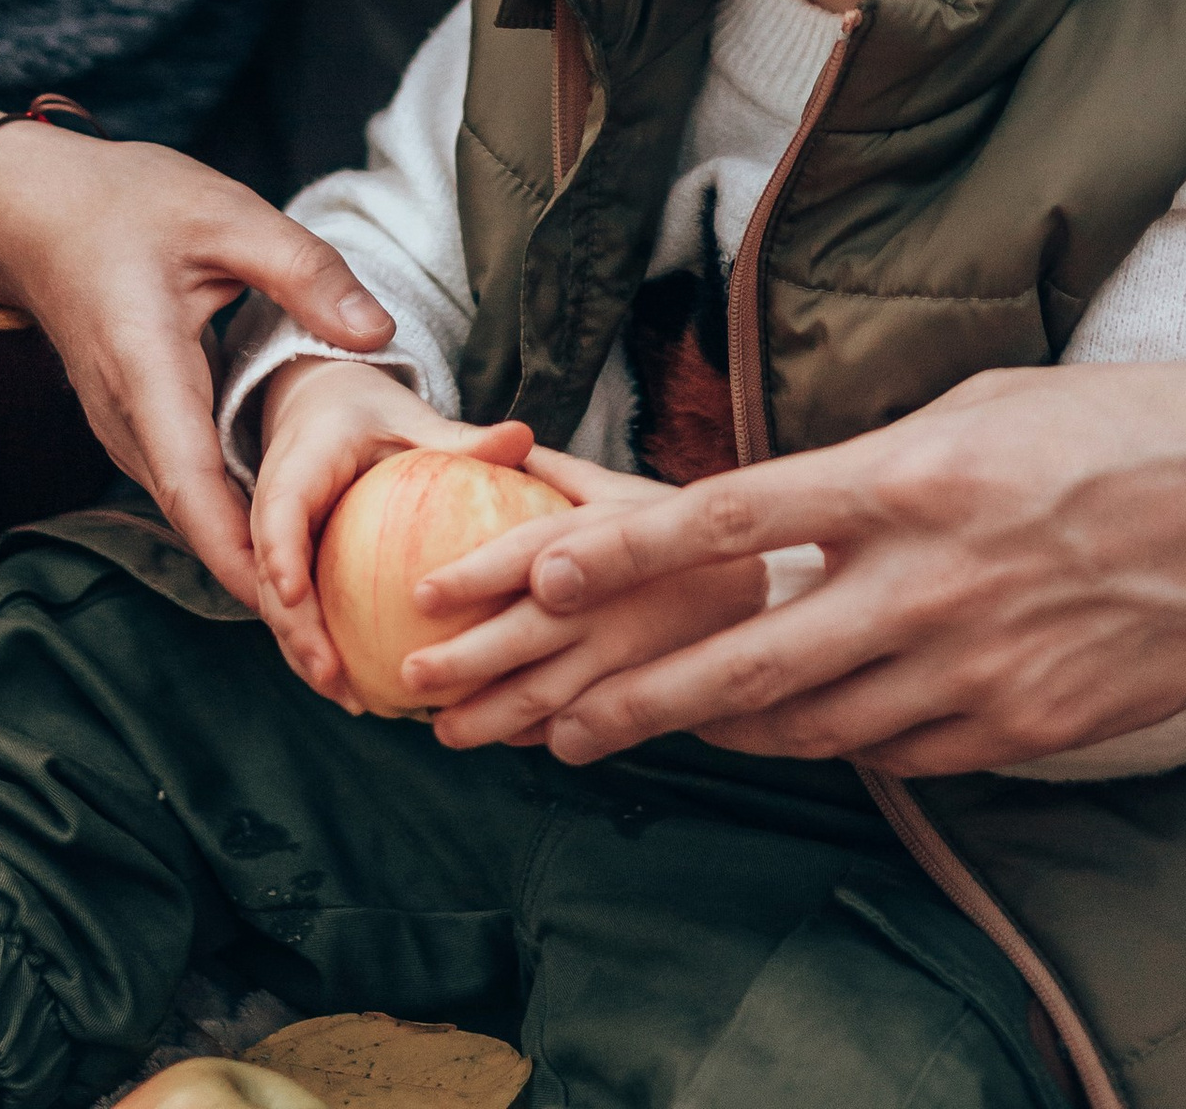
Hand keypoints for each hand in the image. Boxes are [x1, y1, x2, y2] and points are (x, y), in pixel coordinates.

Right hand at [0, 132, 396, 605]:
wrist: (29, 209)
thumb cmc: (124, 203)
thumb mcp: (225, 215)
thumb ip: (304, 272)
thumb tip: (381, 332)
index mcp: (149, 371)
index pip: (194, 489)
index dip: (245, 559)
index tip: (297, 617)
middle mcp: (129, 422)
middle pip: (199, 527)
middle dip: (266, 595)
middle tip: (339, 668)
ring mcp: (126, 432)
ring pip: (194, 518)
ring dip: (255, 571)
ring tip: (331, 630)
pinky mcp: (136, 429)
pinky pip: (189, 493)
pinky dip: (237, 532)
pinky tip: (293, 551)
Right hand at [249, 360, 543, 701]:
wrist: (322, 409)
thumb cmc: (371, 416)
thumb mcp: (410, 420)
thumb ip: (458, 438)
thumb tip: (524, 437)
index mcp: (300, 462)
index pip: (279, 508)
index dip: (280, 551)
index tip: (294, 593)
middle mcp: (275, 506)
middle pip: (269, 574)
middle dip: (294, 629)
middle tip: (333, 675)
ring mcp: (275, 542)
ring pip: (277, 606)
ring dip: (306, 655)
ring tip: (351, 699)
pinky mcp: (287, 567)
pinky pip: (296, 613)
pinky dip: (320, 651)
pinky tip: (361, 691)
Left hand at [399, 452, 770, 750]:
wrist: (776, 594)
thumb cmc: (688, 535)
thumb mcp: (631, 492)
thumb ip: (564, 475)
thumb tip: (502, 444)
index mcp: (606, 537)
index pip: (530, 552)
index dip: (474, 573)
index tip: (419, 593)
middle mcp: (615, 599)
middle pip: (528, 637)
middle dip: (464, 662)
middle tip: (409, 676)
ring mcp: (634, 657)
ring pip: (551, 698)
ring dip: (491, 718)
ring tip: (443, 730)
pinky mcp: (652, 700)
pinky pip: (589, 727)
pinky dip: (545, 739)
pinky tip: (511, 742)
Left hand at [447, 315, 1185, 770]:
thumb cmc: (1112, 427)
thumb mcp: (972, 408)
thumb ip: (869, 472)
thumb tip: (780, 515)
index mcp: (905, 476)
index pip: (728, 520)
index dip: (619, 559)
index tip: (528, 581)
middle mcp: (927, 577)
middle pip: (740, 659)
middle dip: (621, 697)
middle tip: (533, 722)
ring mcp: (977, 665)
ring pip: (807, 723)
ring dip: (711, 732)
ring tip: (618, 733)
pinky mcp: (1025, 729)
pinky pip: (896, 751)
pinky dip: (831, 742)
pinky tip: (782, 737)